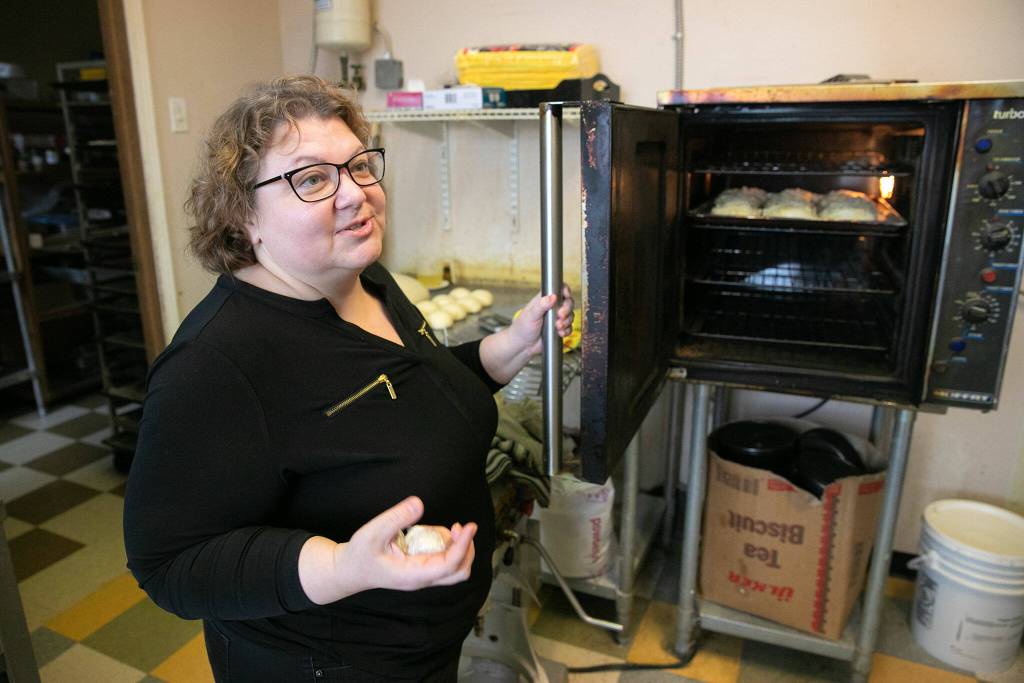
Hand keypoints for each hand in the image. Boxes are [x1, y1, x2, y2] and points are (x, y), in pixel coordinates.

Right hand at [299, 496, 475, 603]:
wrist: (349, 570)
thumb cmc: (359, 555)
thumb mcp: (372, 533)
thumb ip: (395, 518)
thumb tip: (419, 504)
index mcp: (413, 575)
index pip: (449, 565)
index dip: (463, 545)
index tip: (469, 525)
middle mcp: (422, 578)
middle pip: (460, 572)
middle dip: (467, 549)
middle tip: (461, 526)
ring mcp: (423, 574)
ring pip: (454, 566)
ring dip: (456, 545)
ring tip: (442, 527)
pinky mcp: (421, 567)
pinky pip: (442, 557)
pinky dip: (445, 543)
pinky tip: (431, 531)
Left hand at [508, 283, 574, 355]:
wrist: (522, 346)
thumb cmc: (522, 328)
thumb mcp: (531, 315)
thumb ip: (541, 305)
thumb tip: (553, 297)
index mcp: (544, 300)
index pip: (558, 289)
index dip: (565, 290)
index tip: (566, 295)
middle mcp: (552, 308)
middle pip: (568, 302)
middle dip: (567, 309)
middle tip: (560, 316)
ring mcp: (556, 318)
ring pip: (570, 315)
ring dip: (567, 321)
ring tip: (557, 327)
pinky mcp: (559, 329)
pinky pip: (569, 328)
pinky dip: (567, 330)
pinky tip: (560, 333)